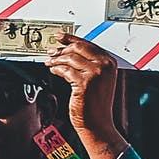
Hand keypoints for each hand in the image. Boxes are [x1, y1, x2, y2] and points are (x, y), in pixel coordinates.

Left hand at [47, 35, 124, 156]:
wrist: (98, 122)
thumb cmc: (96, 103)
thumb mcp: (97, 79)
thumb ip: (88, 64)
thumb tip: (68, 51)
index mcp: (110, 62)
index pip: (88, 44)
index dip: (71, 38)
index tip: (60, 36)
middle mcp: (105, 66)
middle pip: (78, 48)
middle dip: (62, 48)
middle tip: (51, 51)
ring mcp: (95, 74)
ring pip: (70, 58)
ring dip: (57, 59)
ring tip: (49, 61)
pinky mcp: (84, 83)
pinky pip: (65, 70)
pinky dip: (57, 69)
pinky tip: (53, 70)